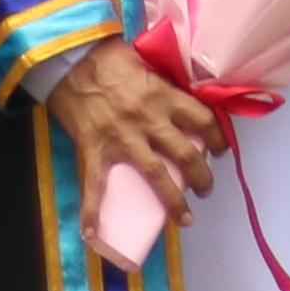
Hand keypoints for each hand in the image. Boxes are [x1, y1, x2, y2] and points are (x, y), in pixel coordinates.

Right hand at [50, 41, 225, 206]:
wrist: (68, 58)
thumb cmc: (109, 56)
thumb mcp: (148, 62)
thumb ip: (167, 81)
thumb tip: (188, 90)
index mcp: (164, 96)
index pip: (203, 121)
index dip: (218, 138)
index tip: (222, 150)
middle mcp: (149, 120)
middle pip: (186, 154)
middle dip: (202, 176)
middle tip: (207, 188)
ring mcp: (122, 137)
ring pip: (156, 175)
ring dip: (173, 200)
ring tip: (185, 217)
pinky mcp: (94, 149)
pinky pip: (94, 185)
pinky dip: (92, 211)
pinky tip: (92, 234)